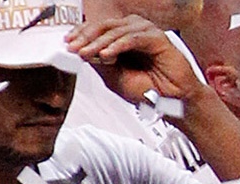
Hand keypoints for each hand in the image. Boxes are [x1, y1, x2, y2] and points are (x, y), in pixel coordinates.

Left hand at [69, 15, 208, 104]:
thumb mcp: (114, 77)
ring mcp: (146, 33)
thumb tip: (79, 51)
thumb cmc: (148, 90)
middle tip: (74, 48)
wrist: (172, 102)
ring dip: (99, 42)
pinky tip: (107, 55)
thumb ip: (98, 62)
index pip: (98, 28)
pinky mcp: (158, 38)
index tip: (67, 44)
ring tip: (88, 54)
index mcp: (122, 38)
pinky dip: (118, 45)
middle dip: (86, 37)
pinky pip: (133, 38)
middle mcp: (134, 31)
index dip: (81, 34)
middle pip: (104, 25)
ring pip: (116, 30)